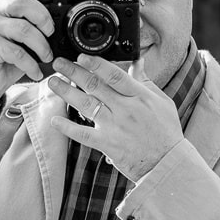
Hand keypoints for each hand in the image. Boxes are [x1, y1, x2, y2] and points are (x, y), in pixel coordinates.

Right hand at [0, 0, 54, 112]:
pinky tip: (36, 72)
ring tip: (47, 57)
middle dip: (43, 17)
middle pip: (21, 1)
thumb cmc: (5, 58)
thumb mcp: (21, 39)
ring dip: (41, 45)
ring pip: (23, 29)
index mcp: (3, 5)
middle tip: (50, 33)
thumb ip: (34, 27)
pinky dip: (31, 64)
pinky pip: (17, 52)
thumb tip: (61, 28)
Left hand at [47, 54, 182, 181]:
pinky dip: (68, 127)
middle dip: (74, 72)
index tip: (81, 56)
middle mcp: (125, 109)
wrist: (167, 163)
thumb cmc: (166, 131)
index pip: (115, 76)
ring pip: (85, 105)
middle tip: (59, 62)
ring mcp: (114, 127)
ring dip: (66, 92)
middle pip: (95, 86)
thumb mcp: (161, 101)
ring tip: (52, 82)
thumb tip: (138, 61)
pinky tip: (54, 120)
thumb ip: (146, 81)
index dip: (96, 65)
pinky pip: (83, 134)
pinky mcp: (107, 144)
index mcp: (139, 96)